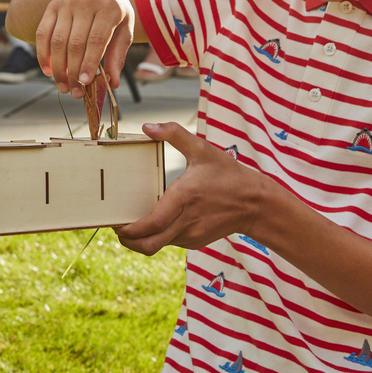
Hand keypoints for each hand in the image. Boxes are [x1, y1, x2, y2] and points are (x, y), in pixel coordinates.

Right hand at [34, 0, 134, 96]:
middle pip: (75, 43)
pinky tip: (47, 70)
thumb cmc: (114, 13)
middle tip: (75, 92)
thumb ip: (118, 54)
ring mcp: (66, 3)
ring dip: (58, 67)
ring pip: (57, 40)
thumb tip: (112, 82)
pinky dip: (43, 53)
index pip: (96, 39)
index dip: (89, 63)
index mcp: (109, 7)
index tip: (85, 83)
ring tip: (63, 86)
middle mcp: (86, 2)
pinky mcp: (52, 6)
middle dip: (73, 71)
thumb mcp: (124, 29)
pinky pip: (43, 32)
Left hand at [114, 123, 265, 255]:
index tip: (115, 224)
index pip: (152, 225)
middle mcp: (186, 221)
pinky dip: (157, 237)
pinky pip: (170, 243)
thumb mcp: (202, 149)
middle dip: (128, 241)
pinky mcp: (195, 241)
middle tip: (116, 228)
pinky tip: (153, 222)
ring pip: (157, 246)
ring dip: (141, 239)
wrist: (255, 203)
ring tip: (129, 224)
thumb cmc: (228, 174)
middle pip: (149, 244)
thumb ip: (174, 134)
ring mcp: (191, 235)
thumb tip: (147, 126)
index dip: (130, 230)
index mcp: (184, 198)